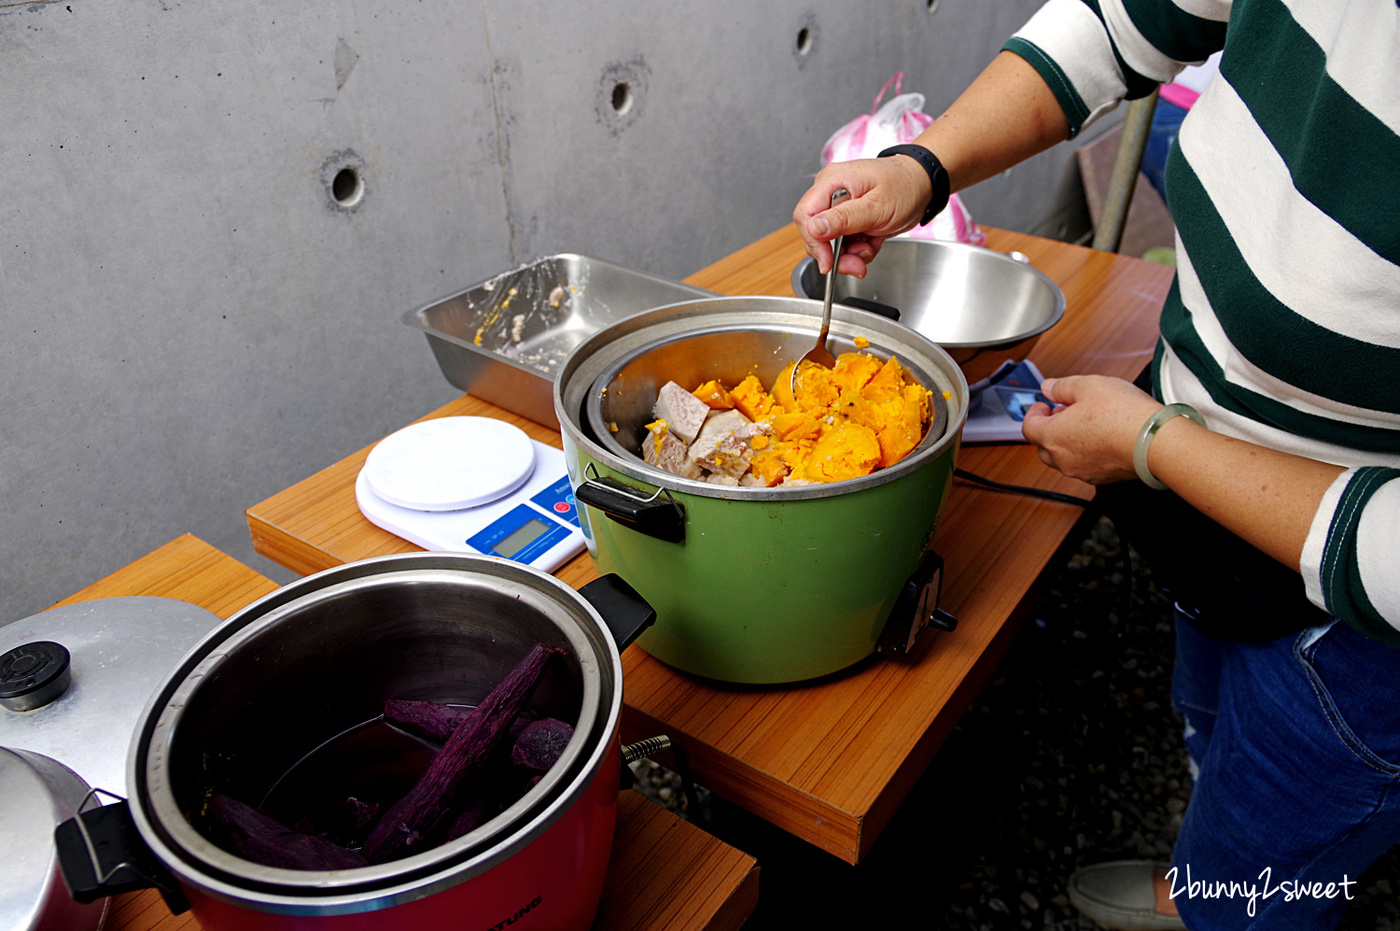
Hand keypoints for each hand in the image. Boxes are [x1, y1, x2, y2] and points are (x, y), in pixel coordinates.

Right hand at [792, 155, 931, 275]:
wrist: (923, 185)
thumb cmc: (905, 186)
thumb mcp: (876, 206)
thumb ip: (844, 218)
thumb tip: (815, 228)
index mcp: (832, 182)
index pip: (806, 216)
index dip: (814, 242)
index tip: (828, 262)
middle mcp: (830, 193)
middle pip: (816, 233)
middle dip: (836, 254)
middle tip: (857, 263)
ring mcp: (839, 207)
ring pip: (830, 243)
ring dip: (850, 254)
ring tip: (870, 248)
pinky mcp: (848, 219)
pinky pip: (843, 243)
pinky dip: (858, 250)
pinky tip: (873, 242)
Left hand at [1020, 375, 1162, 484]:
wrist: (1156, 441)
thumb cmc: (1123, 414)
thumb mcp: (1088, 385)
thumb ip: (1062, 386)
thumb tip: (1049, 387)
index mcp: (1053, 437)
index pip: (1029, 427)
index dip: (1034, 412)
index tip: (1043, 404)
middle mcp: (1063, 459)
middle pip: (1043, 445)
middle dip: (1049, 427)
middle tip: (1063, 411)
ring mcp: (1082, 472)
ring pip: (1063, 457)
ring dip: (1067, 440)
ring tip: (1085, 422)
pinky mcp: (1101, 478)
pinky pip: (1084, 465)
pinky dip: (1085, 452)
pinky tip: (1101, 436)